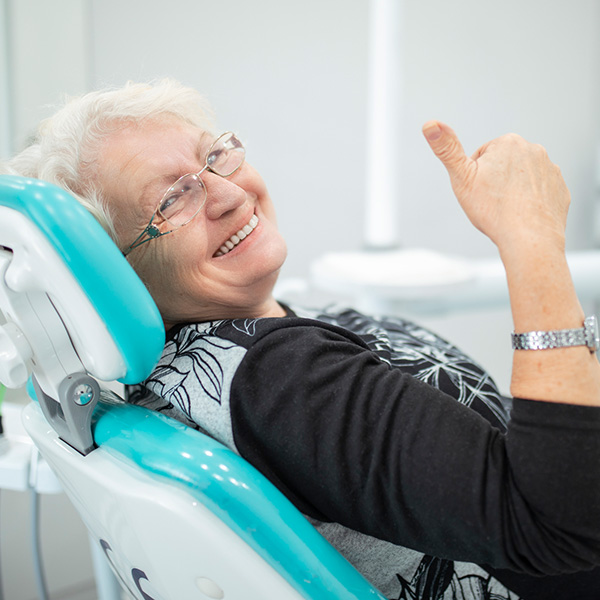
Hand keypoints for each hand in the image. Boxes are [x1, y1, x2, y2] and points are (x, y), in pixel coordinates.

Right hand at [422, 121, 569, 253]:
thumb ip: (446, 148)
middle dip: (495, 181)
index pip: (482, 156)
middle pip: (504, 165)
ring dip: (513, 190)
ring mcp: (550, 170)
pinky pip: (539, 192)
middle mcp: (533, 150)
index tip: (478, 190)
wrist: (528, 237)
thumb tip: (430, 124)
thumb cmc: (493, 210)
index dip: (475, 176)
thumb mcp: (461, 177)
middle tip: (491, 201)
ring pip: (522, 179)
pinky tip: (522, 214)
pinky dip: (530, 201)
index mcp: (508, 143)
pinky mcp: (560, 189)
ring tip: (506, 209)